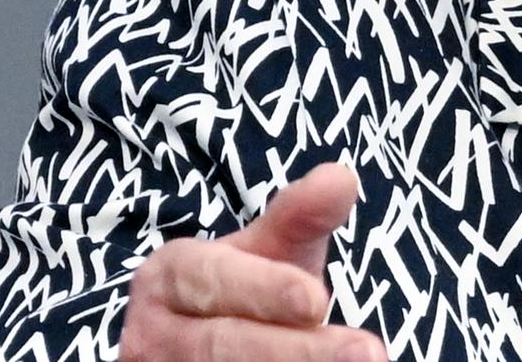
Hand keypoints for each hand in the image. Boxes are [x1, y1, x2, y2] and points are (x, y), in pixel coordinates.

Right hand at [119, 162, 387, 360]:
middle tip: (366, 352)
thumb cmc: (247, 291)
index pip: (213, 280)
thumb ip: (300, 217)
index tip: (317, 300)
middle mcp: (154, 335)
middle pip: (223, 346)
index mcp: (169, 278)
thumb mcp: (270, 251)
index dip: (264, 290)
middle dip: (297, 351)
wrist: (208, 350)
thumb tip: (340, 177)